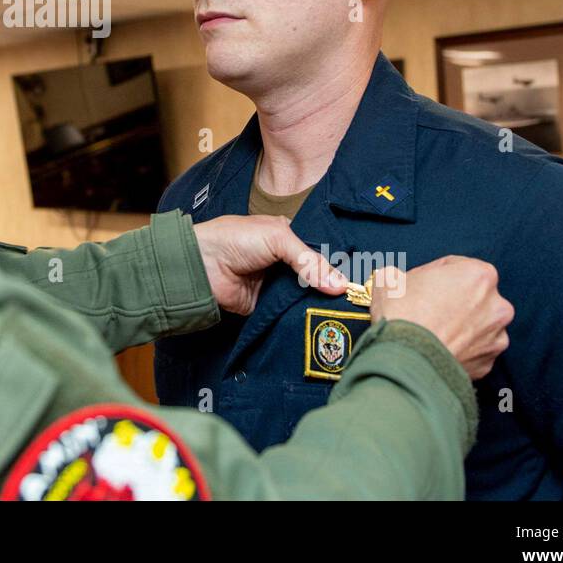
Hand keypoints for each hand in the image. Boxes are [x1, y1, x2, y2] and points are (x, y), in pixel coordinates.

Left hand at [192, 214, 347, 315]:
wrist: (203, 264)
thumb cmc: (236, 239)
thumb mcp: (278, 238)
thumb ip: (309, 260)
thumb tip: (340, 286)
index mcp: (288, 239)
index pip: (320, 253)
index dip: (337, 265)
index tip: (359, 280)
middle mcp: (285, 263)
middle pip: (316, 278)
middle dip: (332, 289)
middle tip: (359, 302)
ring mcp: (276, 286)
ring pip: (305, 298)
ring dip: (319, 305)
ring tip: (349, 316)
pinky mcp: (267, 308)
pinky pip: (289, 314)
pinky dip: (302, 319)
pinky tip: (323, 324)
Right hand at [369, 256, 513, 378]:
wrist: (406, 361)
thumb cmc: (403, 315)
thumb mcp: (389, 279)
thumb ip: (400, 276)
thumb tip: (394, 281)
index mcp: (478, 275)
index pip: (456, 267)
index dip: (435, 275)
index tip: (423, 284)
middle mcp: (497, 305)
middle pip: (473, 297)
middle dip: (454, 301)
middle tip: (427, 308)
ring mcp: (496, 337)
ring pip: (478, 326)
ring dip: (460, 327)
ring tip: (433, 332)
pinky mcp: (488, 363)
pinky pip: (474, 352)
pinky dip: (460, 350)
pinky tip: (439, 348)